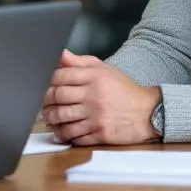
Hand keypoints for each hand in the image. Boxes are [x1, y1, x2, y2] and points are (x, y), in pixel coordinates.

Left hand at [41, 50, 158, 145]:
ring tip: (48, 119)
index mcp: (95, 77)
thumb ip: (81, 63)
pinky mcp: (100, 133)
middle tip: (42, 105)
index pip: (60, 76)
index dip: (47, 81)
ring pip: (63, 117)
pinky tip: (60, 133)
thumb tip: (61, 54)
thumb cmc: (124, 90)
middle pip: (57, 97)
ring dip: (51, 120)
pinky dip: (64, 135)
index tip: (43, 86)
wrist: (149, 112)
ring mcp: (97, 116)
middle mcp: (94, 96)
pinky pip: (75, 135)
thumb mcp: (105, 70)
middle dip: (45, 102)